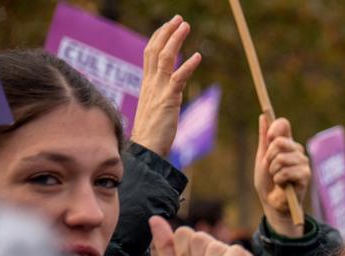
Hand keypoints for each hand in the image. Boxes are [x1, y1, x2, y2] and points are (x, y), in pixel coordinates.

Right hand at [130, 16, 201, 156]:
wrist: (147, 148)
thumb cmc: (152, 132)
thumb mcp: (155, 107)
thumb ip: (159, 94)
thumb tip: (168, 90)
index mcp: (147, 84)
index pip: (150, 54)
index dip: (158, 37)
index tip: (168, 25)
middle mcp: (151, 83)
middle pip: (155, 50)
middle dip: (167, 32)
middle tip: (179, 19)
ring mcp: (159, 90)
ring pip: (165, 58)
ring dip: (176, 40)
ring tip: (185, 26)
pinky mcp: (168, 100)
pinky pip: (178, 78)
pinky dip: (187, 66)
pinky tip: (198, 56)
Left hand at [255, 114, 309, 237]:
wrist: (272, 202)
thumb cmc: (268, 181)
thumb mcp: (262, 158)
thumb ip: (264, 138)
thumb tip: (263, 116)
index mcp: (287, 143)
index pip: (283, 124)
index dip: (274, 129)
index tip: (268, 139)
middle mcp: (297, 150)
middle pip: (279, 141)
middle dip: (269, 157)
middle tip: (271, 168)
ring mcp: (303, 162)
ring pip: (281, 158)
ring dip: (273, 171)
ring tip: (276, 178)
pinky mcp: (306, 175)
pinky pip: (286, 171)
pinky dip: (279, 179)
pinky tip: (283, 185)